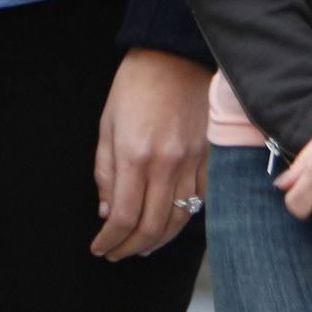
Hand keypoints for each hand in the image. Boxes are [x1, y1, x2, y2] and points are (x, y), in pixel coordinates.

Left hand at [92, 47, 210, 258]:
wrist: (174, 57)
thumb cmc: (134, 88)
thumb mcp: (106, 126)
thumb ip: (105, 172)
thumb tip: (107, 213)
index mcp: (134, 156)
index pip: (123, 216)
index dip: (110, 240)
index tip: (100, 248)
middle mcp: (166, 165)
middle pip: (152, 227)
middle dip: (131, 248)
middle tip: (116, 254)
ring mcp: (193, 164)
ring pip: (180, 221)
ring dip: (157, 242)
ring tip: (139, 248)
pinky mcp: (212, 160)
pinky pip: (201, 203)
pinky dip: (184, 221)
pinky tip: (169, 226)